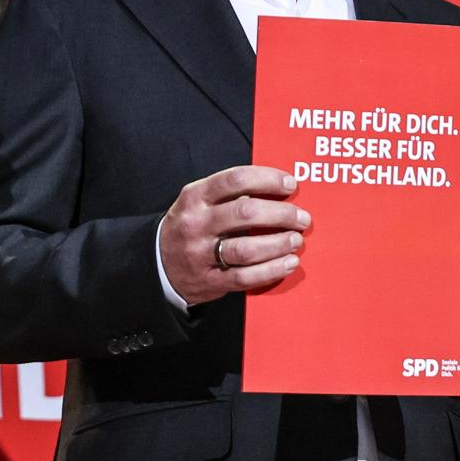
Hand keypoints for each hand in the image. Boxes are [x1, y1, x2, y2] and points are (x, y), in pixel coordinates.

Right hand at [158, 166, 308, 306]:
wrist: (158, 263)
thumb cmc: (190, 226)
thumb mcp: (199, 201)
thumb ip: (230, 193)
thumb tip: (276, 189)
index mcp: (195, 196)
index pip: (235, 180)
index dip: (268, 180)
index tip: (291, 185)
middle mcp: (196, 223)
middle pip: (245, 213)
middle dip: (281, 214)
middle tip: (302, 218)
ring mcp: (201, 254)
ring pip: (246, 248)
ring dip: (278, 243)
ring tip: (296, 240)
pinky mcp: (209, 281)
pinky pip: (245, 277)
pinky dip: (271, 270)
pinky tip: (288, 263)